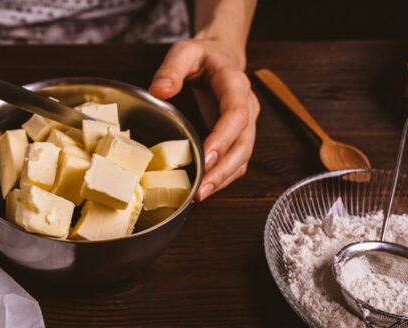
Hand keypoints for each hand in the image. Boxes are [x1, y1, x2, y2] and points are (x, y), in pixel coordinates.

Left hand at [149, 38, 258, 200]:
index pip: (236, 114)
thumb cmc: (202, 56)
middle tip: (201, 189)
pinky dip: (223, 178)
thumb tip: (160, 91)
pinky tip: (204, 188)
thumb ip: (172, 69)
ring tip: (200, 195)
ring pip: (243, 157)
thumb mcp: (184, 51)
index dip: (223, 138)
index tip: (206, 157)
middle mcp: (247, 106)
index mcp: (235, 84)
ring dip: (223, 179)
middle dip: (223, 169)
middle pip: (244, 143)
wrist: (220, 56)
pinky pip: (237, 161)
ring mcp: (247, 124)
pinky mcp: (239, 136)